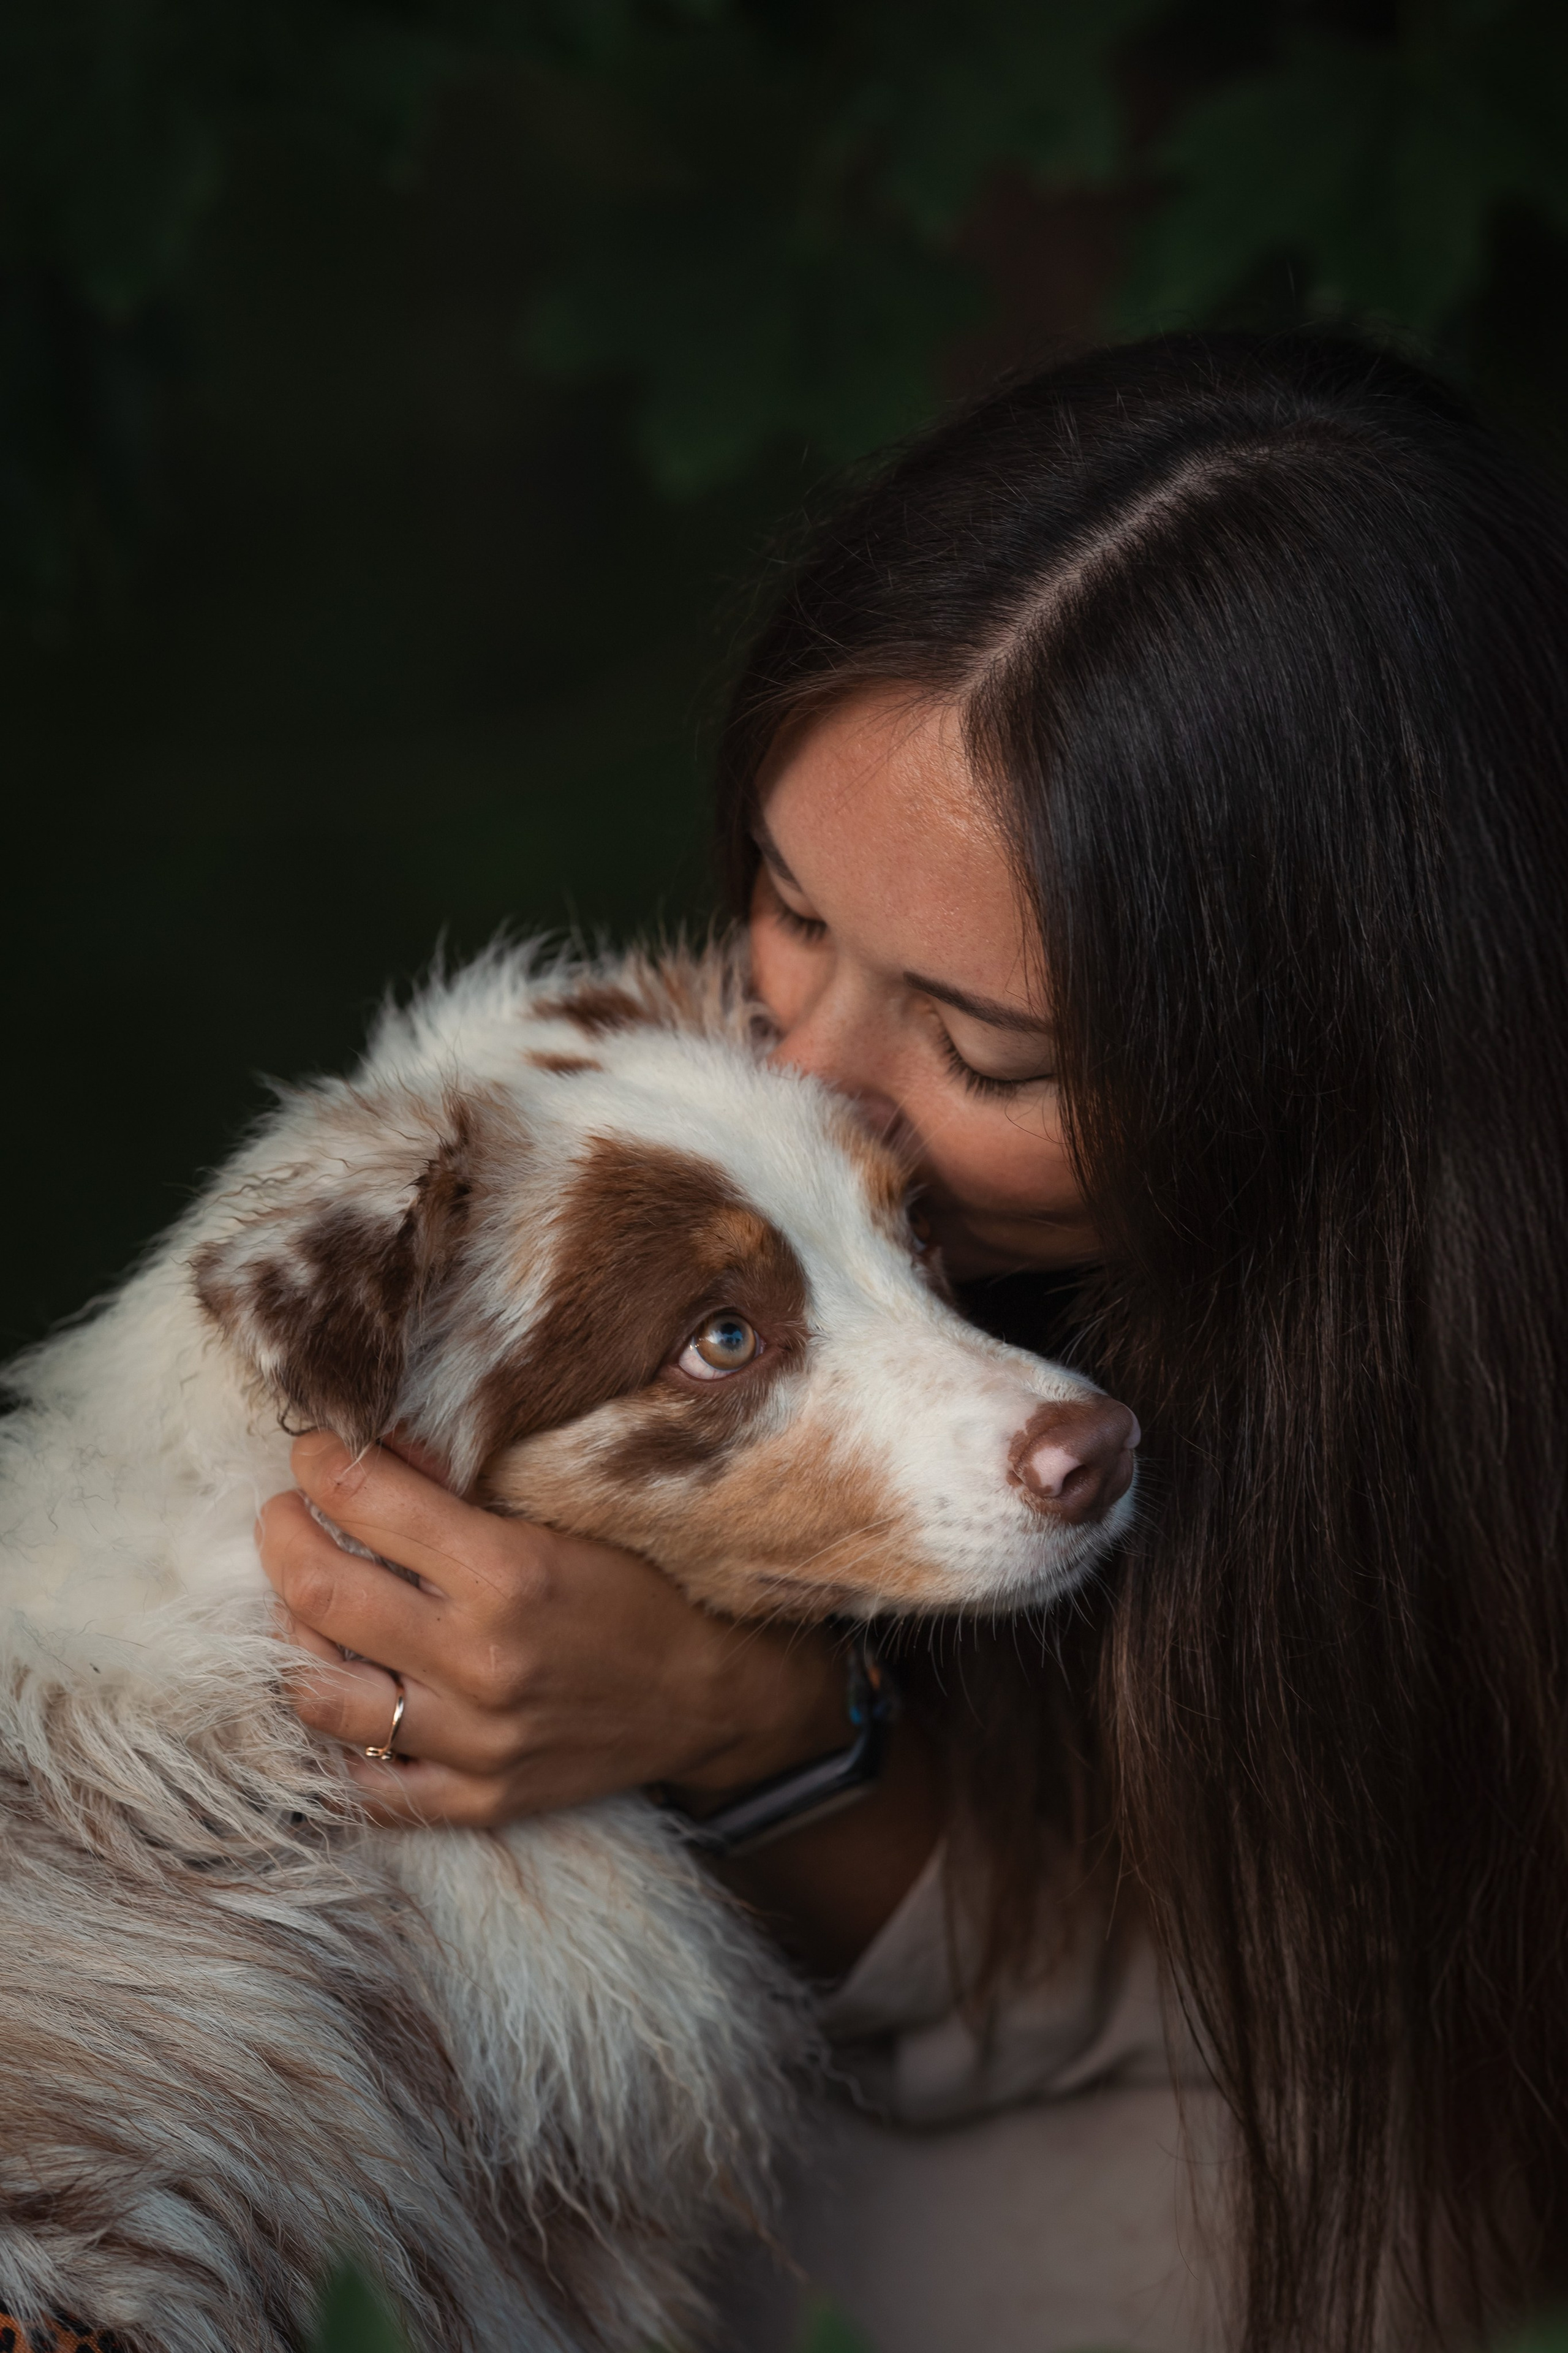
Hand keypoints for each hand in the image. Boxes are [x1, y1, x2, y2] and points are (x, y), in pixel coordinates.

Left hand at [256, 1432, 853, 1828]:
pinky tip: (341, 1687)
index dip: (320, 1464)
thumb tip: (367, 1448)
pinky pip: (361, 1784)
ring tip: (306, 1601)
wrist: (711, 1693)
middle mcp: (482, 1660)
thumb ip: (462, 1486)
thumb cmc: (638, 1588)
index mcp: (509, 1573)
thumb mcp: (562, 1516)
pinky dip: (333, 1738)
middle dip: (282, 1534)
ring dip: (292, 1632)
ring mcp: (473, 1742)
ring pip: (317, 1693)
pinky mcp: (475, 1800)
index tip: (314, 1450)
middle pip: (318, 1591)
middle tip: (287, 1514)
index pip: (365, 1502)